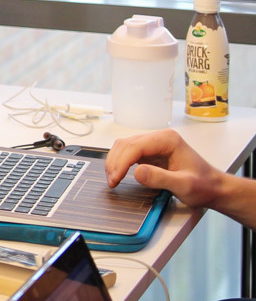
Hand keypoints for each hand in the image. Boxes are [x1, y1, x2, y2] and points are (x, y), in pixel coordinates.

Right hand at [105, 129, 223, 207]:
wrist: (214, 188)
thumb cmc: (204, 186)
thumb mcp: (185, 186)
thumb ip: (161, 178)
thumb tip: (137, 172)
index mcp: (167, 140)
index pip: (135, 146)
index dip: (121, 162)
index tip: (115, 178)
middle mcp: (159, 138)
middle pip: (126, 144)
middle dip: (115, 162)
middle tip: (112, 181)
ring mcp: (154, 144)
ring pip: (124, 147)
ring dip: (115, 162)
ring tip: (113, 179)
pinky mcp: (151, 152)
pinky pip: (129, 154)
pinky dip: (120, 163)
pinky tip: (119, 174)